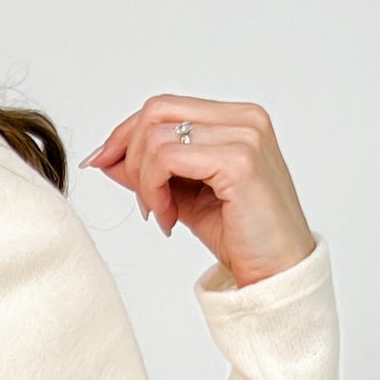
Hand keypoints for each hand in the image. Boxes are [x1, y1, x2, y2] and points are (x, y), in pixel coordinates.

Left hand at [81, 93, 317, 286]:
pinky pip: (167, 158)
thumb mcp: (183, 196)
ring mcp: (245, 135)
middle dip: (131, 155)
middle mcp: (244, 118)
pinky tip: (169, 217)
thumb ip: (151, 171)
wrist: (277, 272)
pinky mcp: (239, 161)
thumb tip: (107, 157)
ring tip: (163, 214)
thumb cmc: (240, 236)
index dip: (126, 134)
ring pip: (157, 134)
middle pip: (156, 110)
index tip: (102, 164)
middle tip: (143, 201)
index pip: (165, 107)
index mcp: (236, 119)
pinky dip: (154, 189)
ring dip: (145, 181)